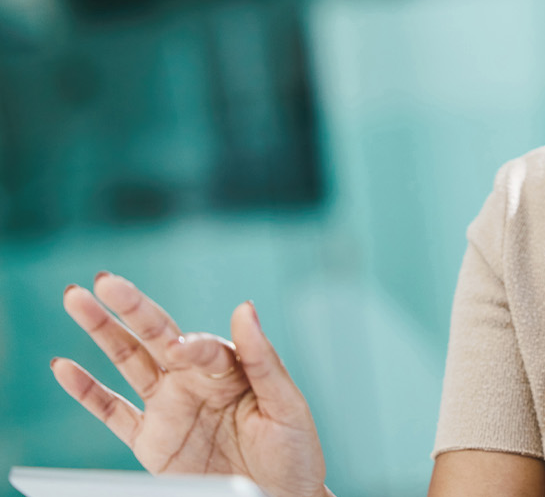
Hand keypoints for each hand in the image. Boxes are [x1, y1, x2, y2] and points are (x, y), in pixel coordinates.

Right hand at [53, 273, 328, 496]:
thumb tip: (245, 307)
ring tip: (75, 298)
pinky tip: (64, 367)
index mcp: (232, 369)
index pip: (203, 347)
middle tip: (105, 281)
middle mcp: (196, 380)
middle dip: (131, 308)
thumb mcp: (286, 404)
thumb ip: (263, 359)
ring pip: (128, 361)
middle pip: (157, 335)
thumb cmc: (292, 451)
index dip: (190, 345)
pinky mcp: (151, 440)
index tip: (179, 348)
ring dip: (102, 331)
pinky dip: (87, 391)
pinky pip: (112, 412)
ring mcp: (170, 407)